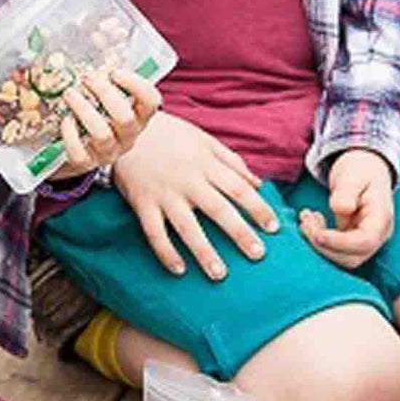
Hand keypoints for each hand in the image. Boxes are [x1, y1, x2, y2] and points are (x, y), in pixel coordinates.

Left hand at [53, 67, 161, 177]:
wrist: (80, 144)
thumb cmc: (96, 108)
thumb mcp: (105, 88)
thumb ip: (105, 59)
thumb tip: (99, 32)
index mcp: (138, 115)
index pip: (151, 102)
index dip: (137, 86)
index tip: (115, 72)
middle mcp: (127, 135)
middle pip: (125, 118)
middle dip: (105, 95)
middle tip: (86, 78)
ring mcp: (108, 151)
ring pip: (102, 134)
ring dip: (84, 110)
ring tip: (69, 93)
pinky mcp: (86, 163)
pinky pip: (80, 154)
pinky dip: (70, 135)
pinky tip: (65, 119)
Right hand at [111, 111, 279, 279]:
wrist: (125, 126)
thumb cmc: (168, 134)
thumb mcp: (202, 139)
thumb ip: (230, 160)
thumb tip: (258, 184)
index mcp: (204, 163)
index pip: (237, 188)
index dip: (257, 208)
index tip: (274, 228)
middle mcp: (187, 180)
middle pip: (217, 209)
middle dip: (239, 233)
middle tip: (258, 255)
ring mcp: (163, 193)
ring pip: (186, 226)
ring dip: (204, 251)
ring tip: (219, 274)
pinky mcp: (142, 202)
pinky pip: (154, 231)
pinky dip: (165, 252)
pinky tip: (179, 270)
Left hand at [299, 149, 394, 268]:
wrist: (364, 169)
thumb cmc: (359, 170)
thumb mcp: (352, 175)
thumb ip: (346, 192)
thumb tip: (341, 209)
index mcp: (381, 218)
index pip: (365, 242)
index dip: (339, 243)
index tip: (317, 234)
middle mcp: (376, 235)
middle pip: (352, 258)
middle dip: (324, 245)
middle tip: (305, 221)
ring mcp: (364, 240)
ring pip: (342, 258)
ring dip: (318, 243)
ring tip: (306, 217)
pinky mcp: (351, 240)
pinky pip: (335, 250)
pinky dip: (318, 239)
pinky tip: (310, 220)